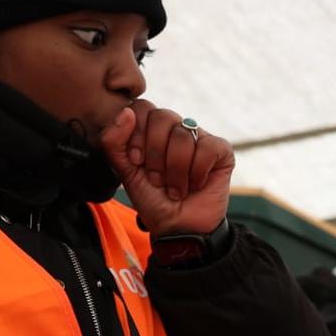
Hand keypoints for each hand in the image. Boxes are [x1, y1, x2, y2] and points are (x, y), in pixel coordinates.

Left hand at [100, 100, 234, 236]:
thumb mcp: (126, 172)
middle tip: (157, 179)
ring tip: (175, 189)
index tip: (136, 161)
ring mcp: (199, 138)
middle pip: (163, 116)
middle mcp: (176, 129)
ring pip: (184, 135)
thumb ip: (114, 142)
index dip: (138, 134)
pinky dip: (198, 172)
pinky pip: (208, 147)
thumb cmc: (153, 201)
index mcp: (152, 130)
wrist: (178, 228)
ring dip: (175, 170)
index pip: (143, 108)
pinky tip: (196, 184)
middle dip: (155, 153)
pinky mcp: (221, 151)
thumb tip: (126, 112)